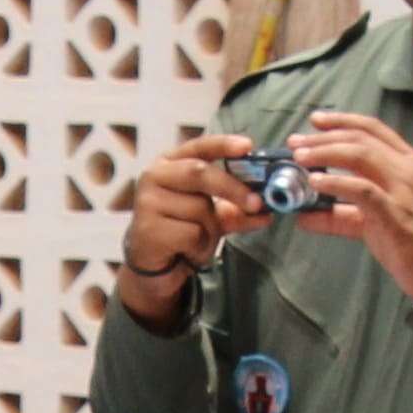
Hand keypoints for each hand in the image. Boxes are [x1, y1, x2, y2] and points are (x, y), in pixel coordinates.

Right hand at [115, 133, 270, 330]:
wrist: (153, 268)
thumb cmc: (181, 233)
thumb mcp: (213, 217)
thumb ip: (237, 210)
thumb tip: (266, 212)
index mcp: (170, 164)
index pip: (198, 146)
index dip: (223, 144)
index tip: (247, 146)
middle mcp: (154, 177)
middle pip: (200, 172)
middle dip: (232, 188)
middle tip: (256, 203)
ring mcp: (147, 202)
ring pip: (199, 208)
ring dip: (211, 230)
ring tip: (198, 242)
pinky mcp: (146, 228)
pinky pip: (191, 233)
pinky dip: (199, 247)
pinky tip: (186, 253)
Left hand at [287, 112, 412, 304]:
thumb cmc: (412, 242)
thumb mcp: (374, 221)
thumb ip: (340, 215)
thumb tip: (304, 217)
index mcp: (407, 163)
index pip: (373, 130)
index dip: (342, 121)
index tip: (315, 120)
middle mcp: (407, 169)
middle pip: (361, 139)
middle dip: (325, 137)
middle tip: (296, 143)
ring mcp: (403, 189)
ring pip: (361, 155)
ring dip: (326, 152)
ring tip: (300, 158)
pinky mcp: (396, 213)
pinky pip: (363, 190)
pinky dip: (337, 183)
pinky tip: (316, 183)